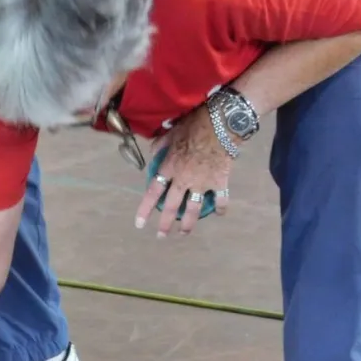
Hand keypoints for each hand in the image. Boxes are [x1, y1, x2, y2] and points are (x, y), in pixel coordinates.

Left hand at [134, 104, 232, 236]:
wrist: (221, 124)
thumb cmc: (194, 125)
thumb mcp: (172, 132)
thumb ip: (161, 144)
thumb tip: (153, 151)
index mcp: (169, 168)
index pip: (153, 192)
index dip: (145, 209)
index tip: (139, 224)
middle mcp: (183, 180)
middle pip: (172, 207)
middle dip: (165, 224)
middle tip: (161, 236)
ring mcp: (202, 183)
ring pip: (193, 210)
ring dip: (188, 224)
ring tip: (184, 233)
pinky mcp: (219, 182)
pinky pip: (221, 199)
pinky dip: (221, 207)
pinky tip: (219, 213)